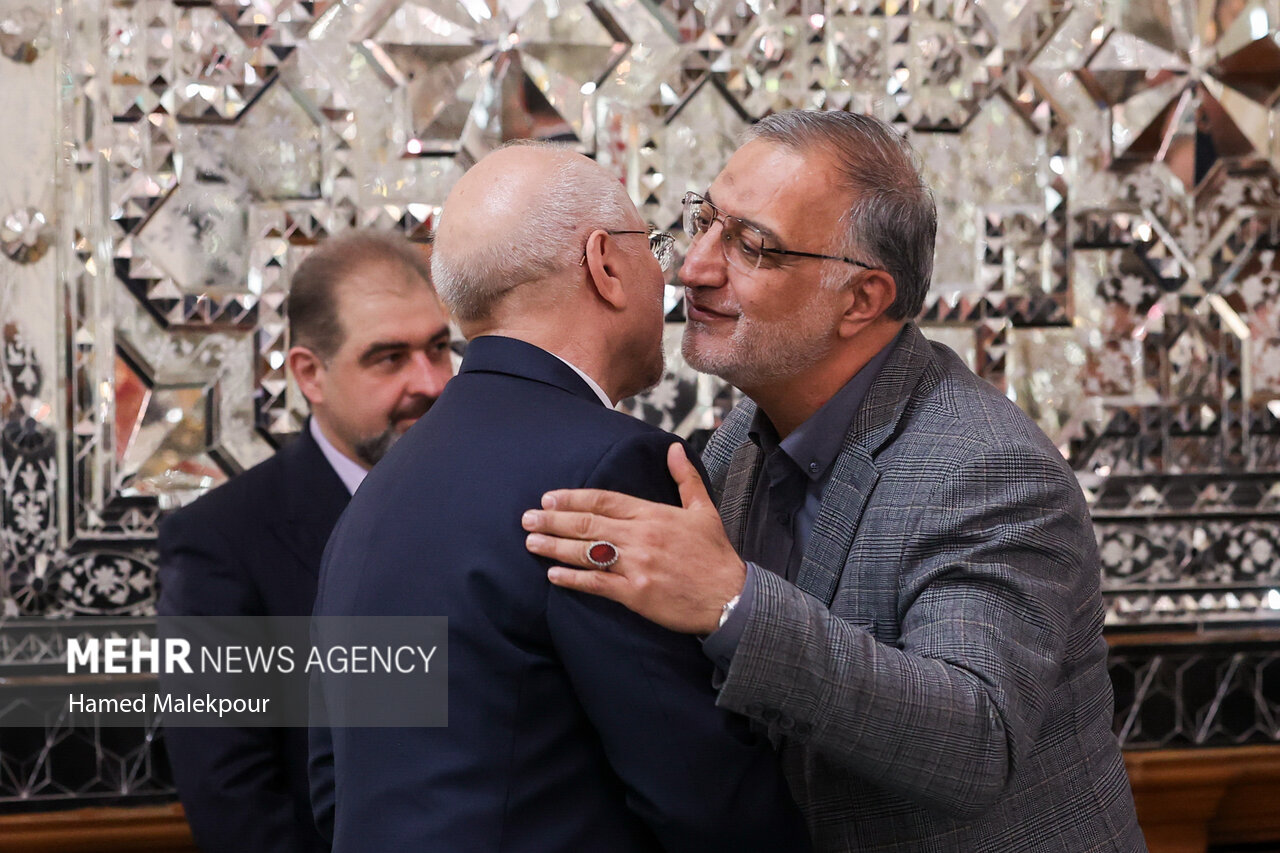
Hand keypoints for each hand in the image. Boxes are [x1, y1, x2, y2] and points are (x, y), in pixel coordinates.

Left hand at [522, 443, 746, 634]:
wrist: (730, 598)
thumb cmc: (715, 555)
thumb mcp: (704, 510)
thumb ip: (685, 478)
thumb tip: (672, 448)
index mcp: (654, 514)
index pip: (605, 500)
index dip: (573, 498)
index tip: (549, 498)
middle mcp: (641, 537)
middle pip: (588, 523)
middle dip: (553, 521)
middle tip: (527, 519)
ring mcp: (637, 565)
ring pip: (587, 552)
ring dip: (555, 547)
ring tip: (531, 543)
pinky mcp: (635, 594)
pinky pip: (597, 584)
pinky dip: (573, 579)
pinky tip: (554, 575)